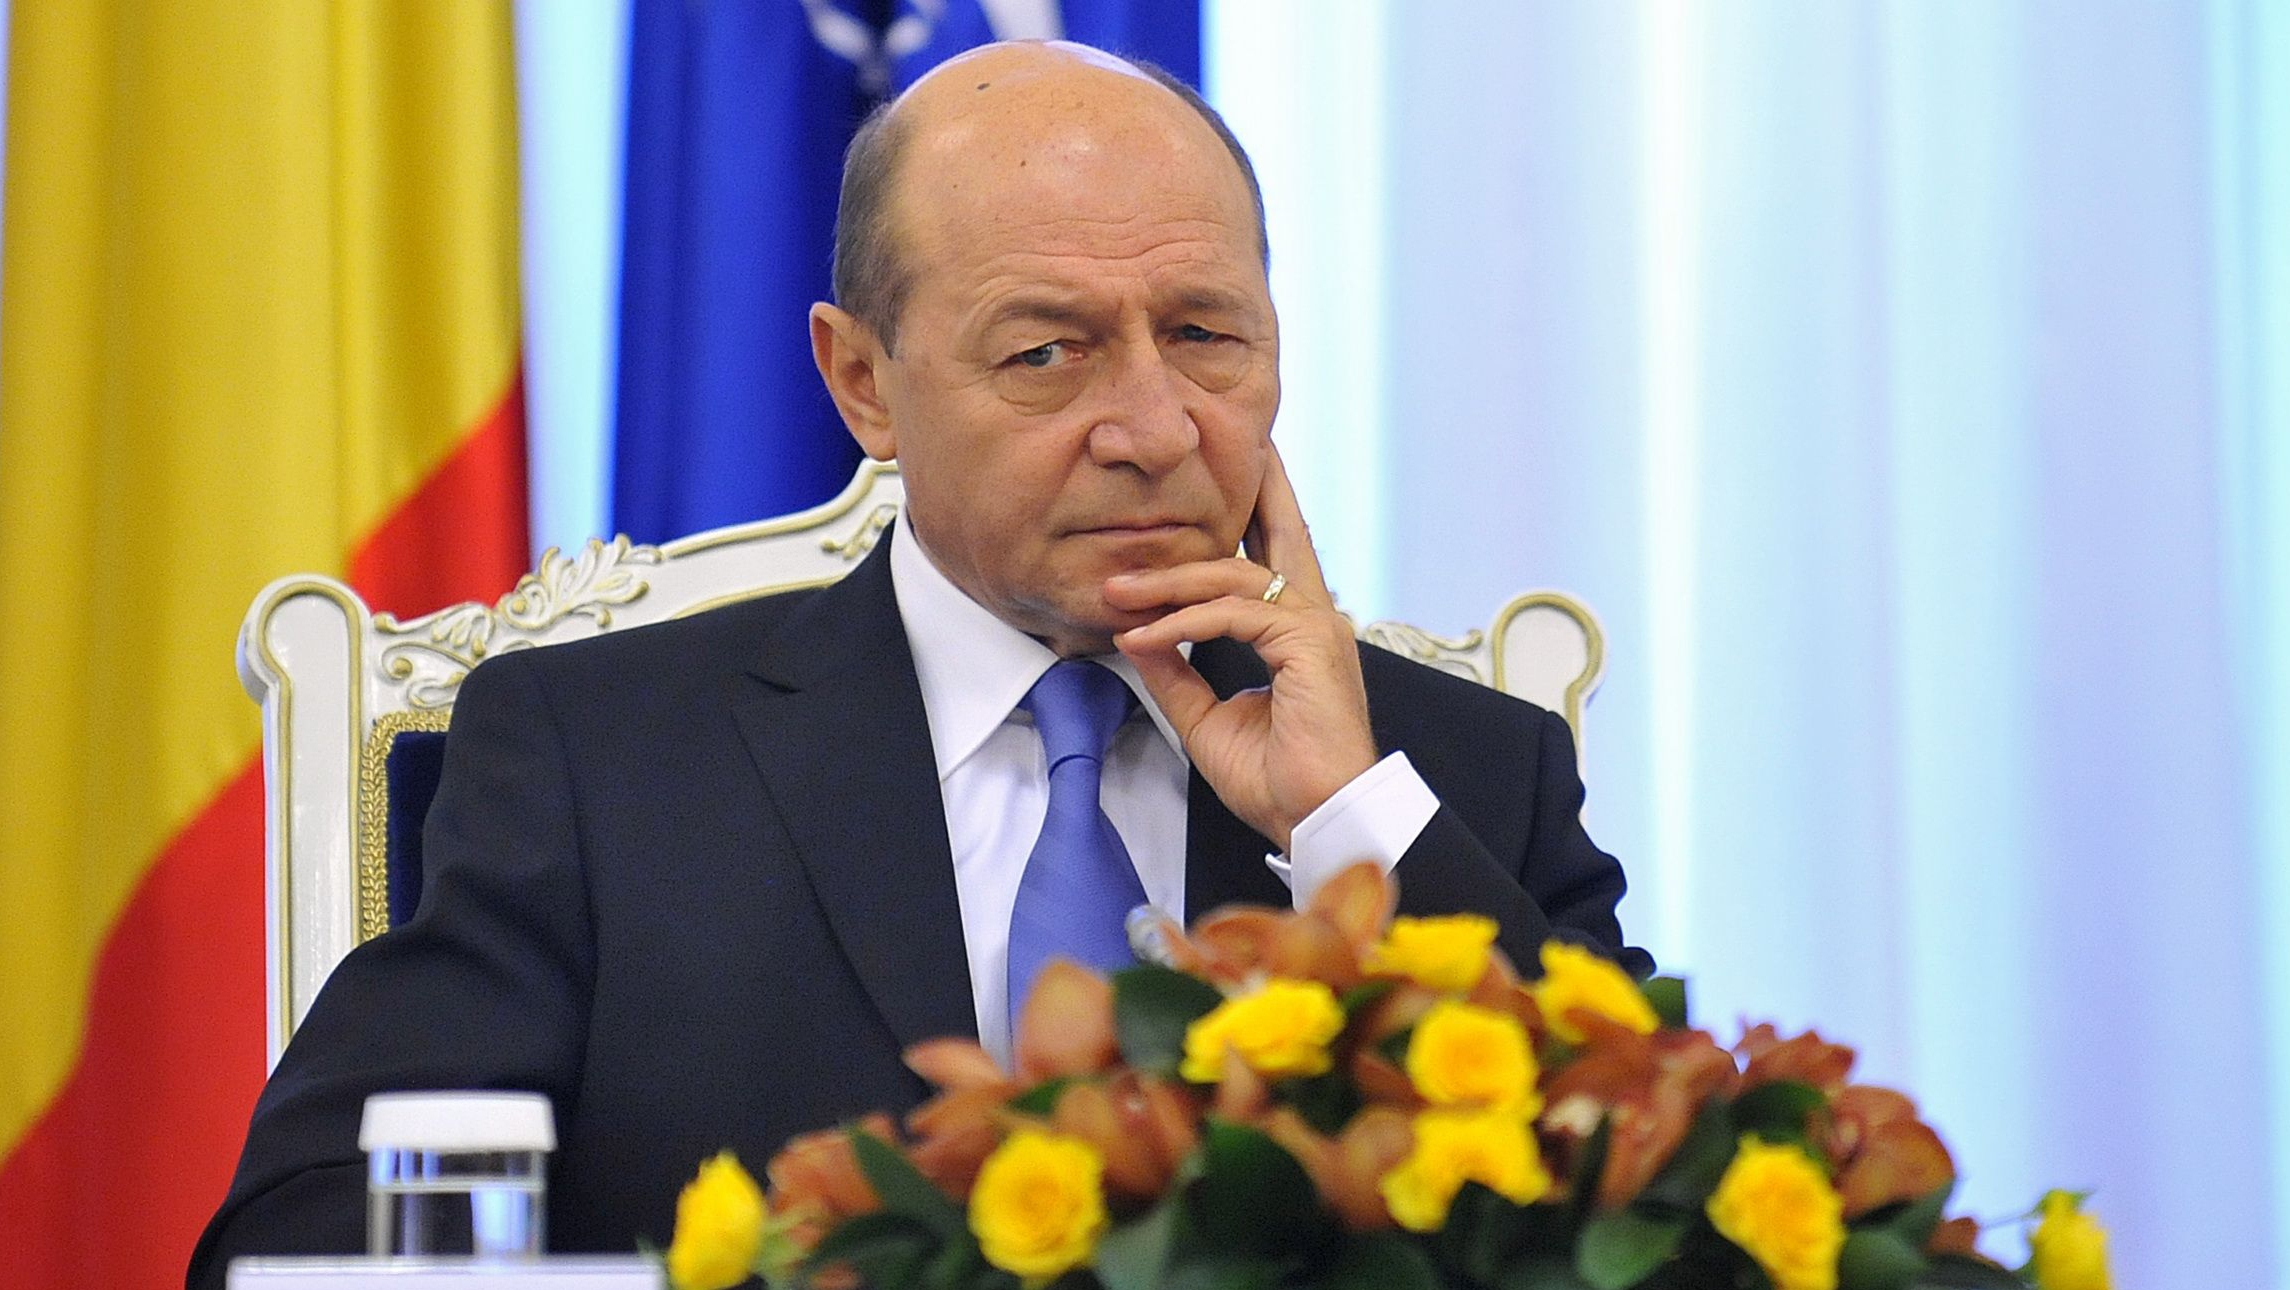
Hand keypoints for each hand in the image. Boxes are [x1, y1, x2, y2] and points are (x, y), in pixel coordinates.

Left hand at [1110, 445, 1378, 849]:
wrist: (1316, 820)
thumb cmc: (1278, 780)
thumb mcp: (1207, 719)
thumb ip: (1177, 673)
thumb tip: (1138, 636)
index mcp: (1300, 633)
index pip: (1275, 561)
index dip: (1254, 519)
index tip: (1228, 487)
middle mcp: (1316, 620)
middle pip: (1283, 534)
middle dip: (1260, 486)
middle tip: (1239, 443)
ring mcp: (1317, 629)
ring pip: (1235, 578)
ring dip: (1169, 582)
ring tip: (1116, 593)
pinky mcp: (1309, 645)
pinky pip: (1234, 615)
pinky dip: (1183, 622)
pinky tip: (1145, 634)